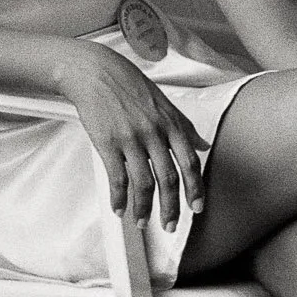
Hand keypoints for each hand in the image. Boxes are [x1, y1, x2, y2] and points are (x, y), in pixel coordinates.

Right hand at [56, 43, 208, 231]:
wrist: (94, 71)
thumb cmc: (126, 83)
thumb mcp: (163, 101)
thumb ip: (183, 125)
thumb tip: (202, 144)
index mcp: (170, 123)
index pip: (189, 163)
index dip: (195, 189)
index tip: (196, 207)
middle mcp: (153, 133)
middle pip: (168, 179)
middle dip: (171, 208)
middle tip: (170, 225)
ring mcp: (130, 139)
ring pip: (143, 183)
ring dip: (144, 208)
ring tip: (141, 221)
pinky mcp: (107, 143)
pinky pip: (117, 178)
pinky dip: (119, 197)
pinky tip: (119, 207)